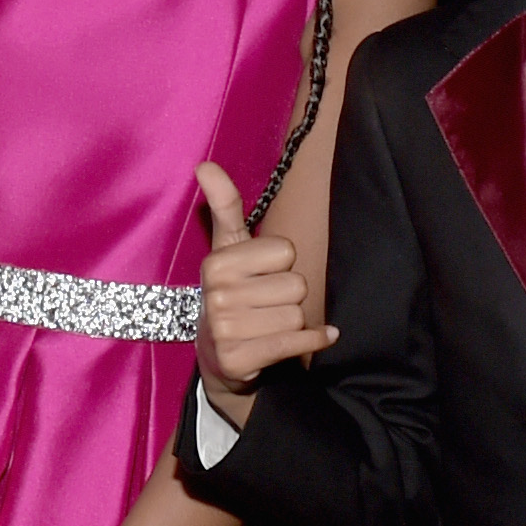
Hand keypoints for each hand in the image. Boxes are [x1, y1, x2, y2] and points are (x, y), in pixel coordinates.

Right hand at [192, 159, 330, 421]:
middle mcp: (216, 295)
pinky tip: (319, 336)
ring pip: (296, 315)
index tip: (260, 276)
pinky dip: (315, 339)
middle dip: (289, 297)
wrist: (218, 357)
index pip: (285, 251)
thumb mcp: (227, 250)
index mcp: (216, 263)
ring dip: (292, 322)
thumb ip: (225, 206)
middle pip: (295, 285)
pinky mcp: (238, 360)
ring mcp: (224, 330)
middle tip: (265, 305)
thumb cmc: (231, 294)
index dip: (280, 265)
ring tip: (269, 325)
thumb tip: (206, 165)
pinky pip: (294, 342)